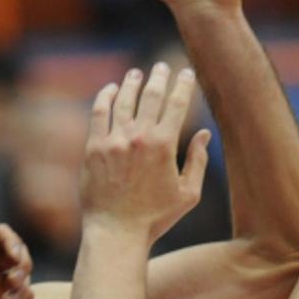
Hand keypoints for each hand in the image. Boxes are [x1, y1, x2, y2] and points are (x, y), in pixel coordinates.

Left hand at [80, 62, 210, 244]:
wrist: (116, 232)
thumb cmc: (155, 217)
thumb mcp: (188, 193)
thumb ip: (198, 161)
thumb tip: (205, 134)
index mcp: (164, 145)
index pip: (177, 104)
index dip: (183, 85)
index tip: (185, 73)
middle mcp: (138, 137)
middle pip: (151, 96)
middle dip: (159, 78)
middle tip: (161, 67)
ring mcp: (113, 140)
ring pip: (124, 100)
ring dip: (132, 83)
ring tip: (136, 74)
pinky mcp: (93, 147)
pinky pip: (98, 113)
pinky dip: (105, 97)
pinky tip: (110, 89)